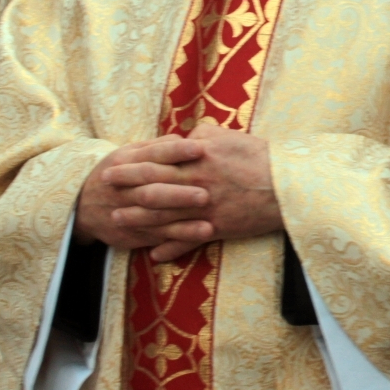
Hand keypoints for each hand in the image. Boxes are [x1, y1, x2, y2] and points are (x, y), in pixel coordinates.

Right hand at [73, 136, 211, 250]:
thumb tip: (184, 138)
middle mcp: (126, 189)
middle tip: (206, 194)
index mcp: (125, 163)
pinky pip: (159, 236)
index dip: (175, 152)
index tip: (199, 149)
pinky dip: (179, 238)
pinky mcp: (134, 234)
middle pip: (153, 190)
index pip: (152, 156)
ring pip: (156, 218)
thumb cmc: (117, 173)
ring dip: (183, 223)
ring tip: (208, 225)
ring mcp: (129, 214)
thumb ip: (156, 147)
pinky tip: (200, 234)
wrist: (82, 206)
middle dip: (179, 194)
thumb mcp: (128, 154)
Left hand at [101, 122, 283, 261]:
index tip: (112, 163)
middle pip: (152, 184)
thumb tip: (184, 136)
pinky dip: (170, 248)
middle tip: (103, 187)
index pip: (157, 158)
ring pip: (163, 215)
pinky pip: (187, 240)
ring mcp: (204, 207)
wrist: (287, 185)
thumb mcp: (230, 136)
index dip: (132, 162)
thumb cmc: (260, 157)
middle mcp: (196, 182)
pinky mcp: (216, 227)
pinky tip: (154, 254)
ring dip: (137, 218)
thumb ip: (202, 135)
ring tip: (117, 220)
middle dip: (125, 186)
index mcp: (198, 156)